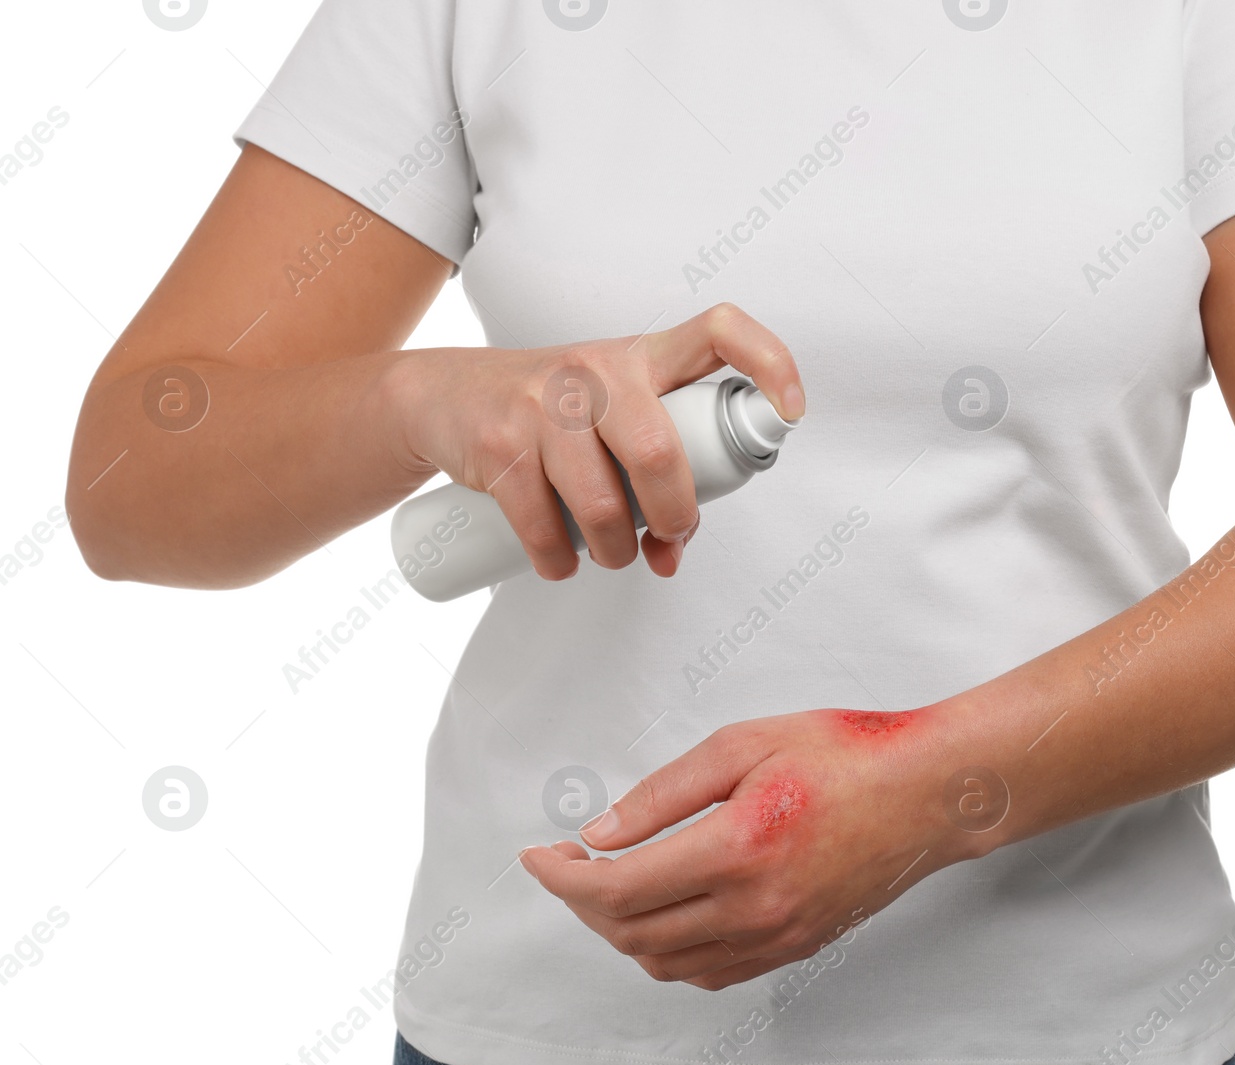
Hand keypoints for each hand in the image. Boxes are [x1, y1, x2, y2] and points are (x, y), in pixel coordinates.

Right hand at [386, 303, 804, 580]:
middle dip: (674, 517)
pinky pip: (543, 526)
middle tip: (669, 537)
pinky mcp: (499, 444)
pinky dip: (558, 562)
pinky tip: (560, 563)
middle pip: (659, 452)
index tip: (792, 409)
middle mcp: (596, 370)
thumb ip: (655, 469)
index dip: (769, 362)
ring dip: (614, 552)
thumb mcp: (609, 414)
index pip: (720, 331)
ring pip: (601, 504)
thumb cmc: (551, 414)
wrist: (443, 396)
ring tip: (611, 555)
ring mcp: (543, 404)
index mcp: (642, 356)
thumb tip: (672, 552)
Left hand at [519, 705, 987, 989]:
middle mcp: (754, 907)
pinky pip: (708, 973)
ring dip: (619, 930)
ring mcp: (776, 936)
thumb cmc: (846, 754)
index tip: (538, 855)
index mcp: (737, 848)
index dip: (562, 877)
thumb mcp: (745, 744)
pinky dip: (667, 952)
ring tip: (609, 884)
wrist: (928, 794)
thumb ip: (664, 792)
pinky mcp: (793, 947)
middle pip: (630, 932)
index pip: (618, 888)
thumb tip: (600, 833)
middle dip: (581, 901)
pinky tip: (663, 912)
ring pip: (664, 962)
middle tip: (567, 863)